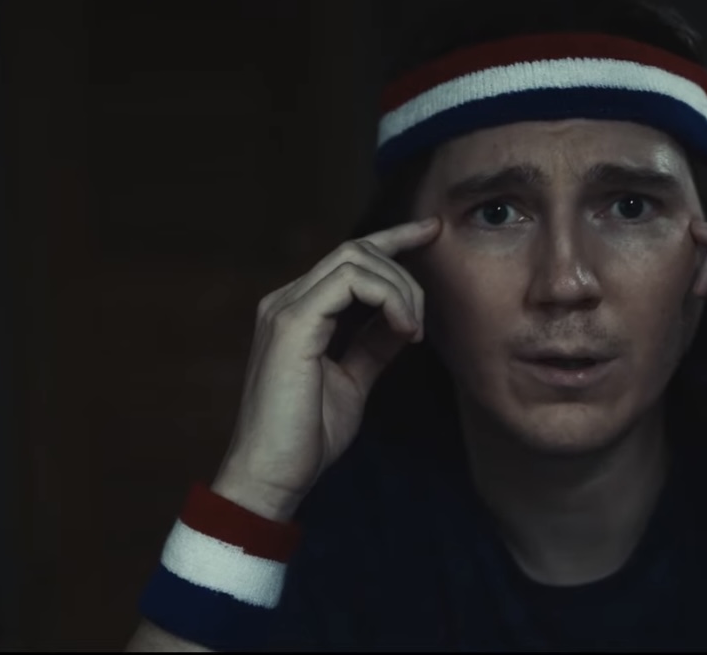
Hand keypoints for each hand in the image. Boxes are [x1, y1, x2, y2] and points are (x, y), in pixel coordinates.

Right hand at [212, 217, 439, 520]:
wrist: (274, 474)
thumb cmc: (308, 436)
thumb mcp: (354, 380)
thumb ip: (374, 344)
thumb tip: (405, 319)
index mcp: (299, 311)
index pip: (350, 258)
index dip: (394, 239)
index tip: (432, 232)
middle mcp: (287, 300)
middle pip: (358, 250)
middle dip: (405, 274)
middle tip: (423, 321)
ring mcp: (286, 308)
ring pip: (357, 259)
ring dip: (400, 290)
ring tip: (413, 331)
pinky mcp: (292, 323)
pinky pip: (350, 282)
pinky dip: (388, 299)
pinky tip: (404, 330)